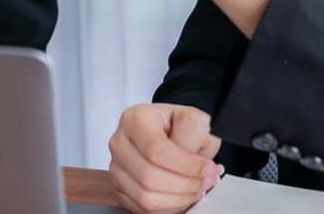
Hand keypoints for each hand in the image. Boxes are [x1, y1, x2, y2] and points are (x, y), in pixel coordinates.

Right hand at [107, 103, 223, 212]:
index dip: (186, 165)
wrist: (167, 134)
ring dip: (178, 199)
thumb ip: (194, 135)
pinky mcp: (119, 189)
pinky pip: (143, 209)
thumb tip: (199, 166)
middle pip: (149, 177)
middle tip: (205, 182)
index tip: (207, 169)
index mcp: (135, 119)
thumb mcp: (192, 119)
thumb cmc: (178, 126)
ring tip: (195, 189)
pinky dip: (167, 208)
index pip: (156, 149)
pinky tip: (180, 195)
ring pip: (146, 198)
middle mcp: (120, 142)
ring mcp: (116, 167)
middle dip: (184, 185)